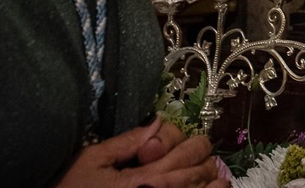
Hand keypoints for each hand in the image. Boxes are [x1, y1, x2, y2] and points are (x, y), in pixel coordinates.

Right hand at [54, 118, 224, 187]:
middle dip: (205, 161)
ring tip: (210, 178)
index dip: (196, 143)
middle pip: (202, 173)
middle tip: (200, 158)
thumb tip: (157, 123)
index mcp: (143, 179)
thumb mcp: (92, 161)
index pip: (189, 152)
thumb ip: (128, 142)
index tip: (189, 143)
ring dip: (212, 183)